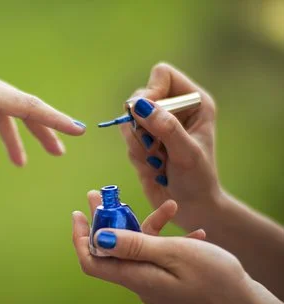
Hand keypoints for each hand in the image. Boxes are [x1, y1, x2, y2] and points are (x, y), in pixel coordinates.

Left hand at [72, 192, 283, 303]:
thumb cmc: (215, 280)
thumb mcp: (174, 253)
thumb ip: (135, 244)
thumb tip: (99, 238)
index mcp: (136, 277)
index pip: (93, 261)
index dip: (81, 237)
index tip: (79, 213)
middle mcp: (140, 281)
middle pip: (113, 249)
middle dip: (108, 220)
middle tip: (103, 194)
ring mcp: (155, 281)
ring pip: (139, 248)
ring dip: (145, 224)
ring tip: (167, 205)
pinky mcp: (169, 279)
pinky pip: (159, 255)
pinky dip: (167, 238)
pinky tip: (190, 227)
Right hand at [120, 63, 219, 228]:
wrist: (190, 208)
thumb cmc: (198, 180)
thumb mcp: (186, 153)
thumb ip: (166, 128)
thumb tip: (140, 105)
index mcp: (193, 102)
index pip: (162, 75)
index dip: (151, 91)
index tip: (147, 114)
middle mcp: (174, 108)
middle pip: (139, 96)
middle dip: (141, 124)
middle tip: (154, 146)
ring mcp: (156, 124)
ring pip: (128, 119)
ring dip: (138, 143)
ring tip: (157, 161)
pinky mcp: (143, 140)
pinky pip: (126, 137)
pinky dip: (135, 154)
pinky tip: (153, 167)